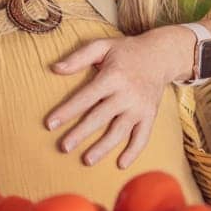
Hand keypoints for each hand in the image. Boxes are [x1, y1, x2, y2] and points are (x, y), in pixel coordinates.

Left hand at [43, 28, 185, 168]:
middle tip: (63, 147)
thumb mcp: (102, 46)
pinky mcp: (150, 115)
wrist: (161, 55)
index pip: (86, 97)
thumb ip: (79, 57)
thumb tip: (55, 68)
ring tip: (87, 160)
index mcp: (113, 76)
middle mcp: (127, 94)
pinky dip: (133, 151)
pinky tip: (120, 164)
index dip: (67, 111)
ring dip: (103, 147)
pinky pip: (142, 137)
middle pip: (100, 117)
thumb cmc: (126, 51)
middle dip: (81, 133)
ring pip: (120, 131)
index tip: (49, 124)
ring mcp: (140, 107)